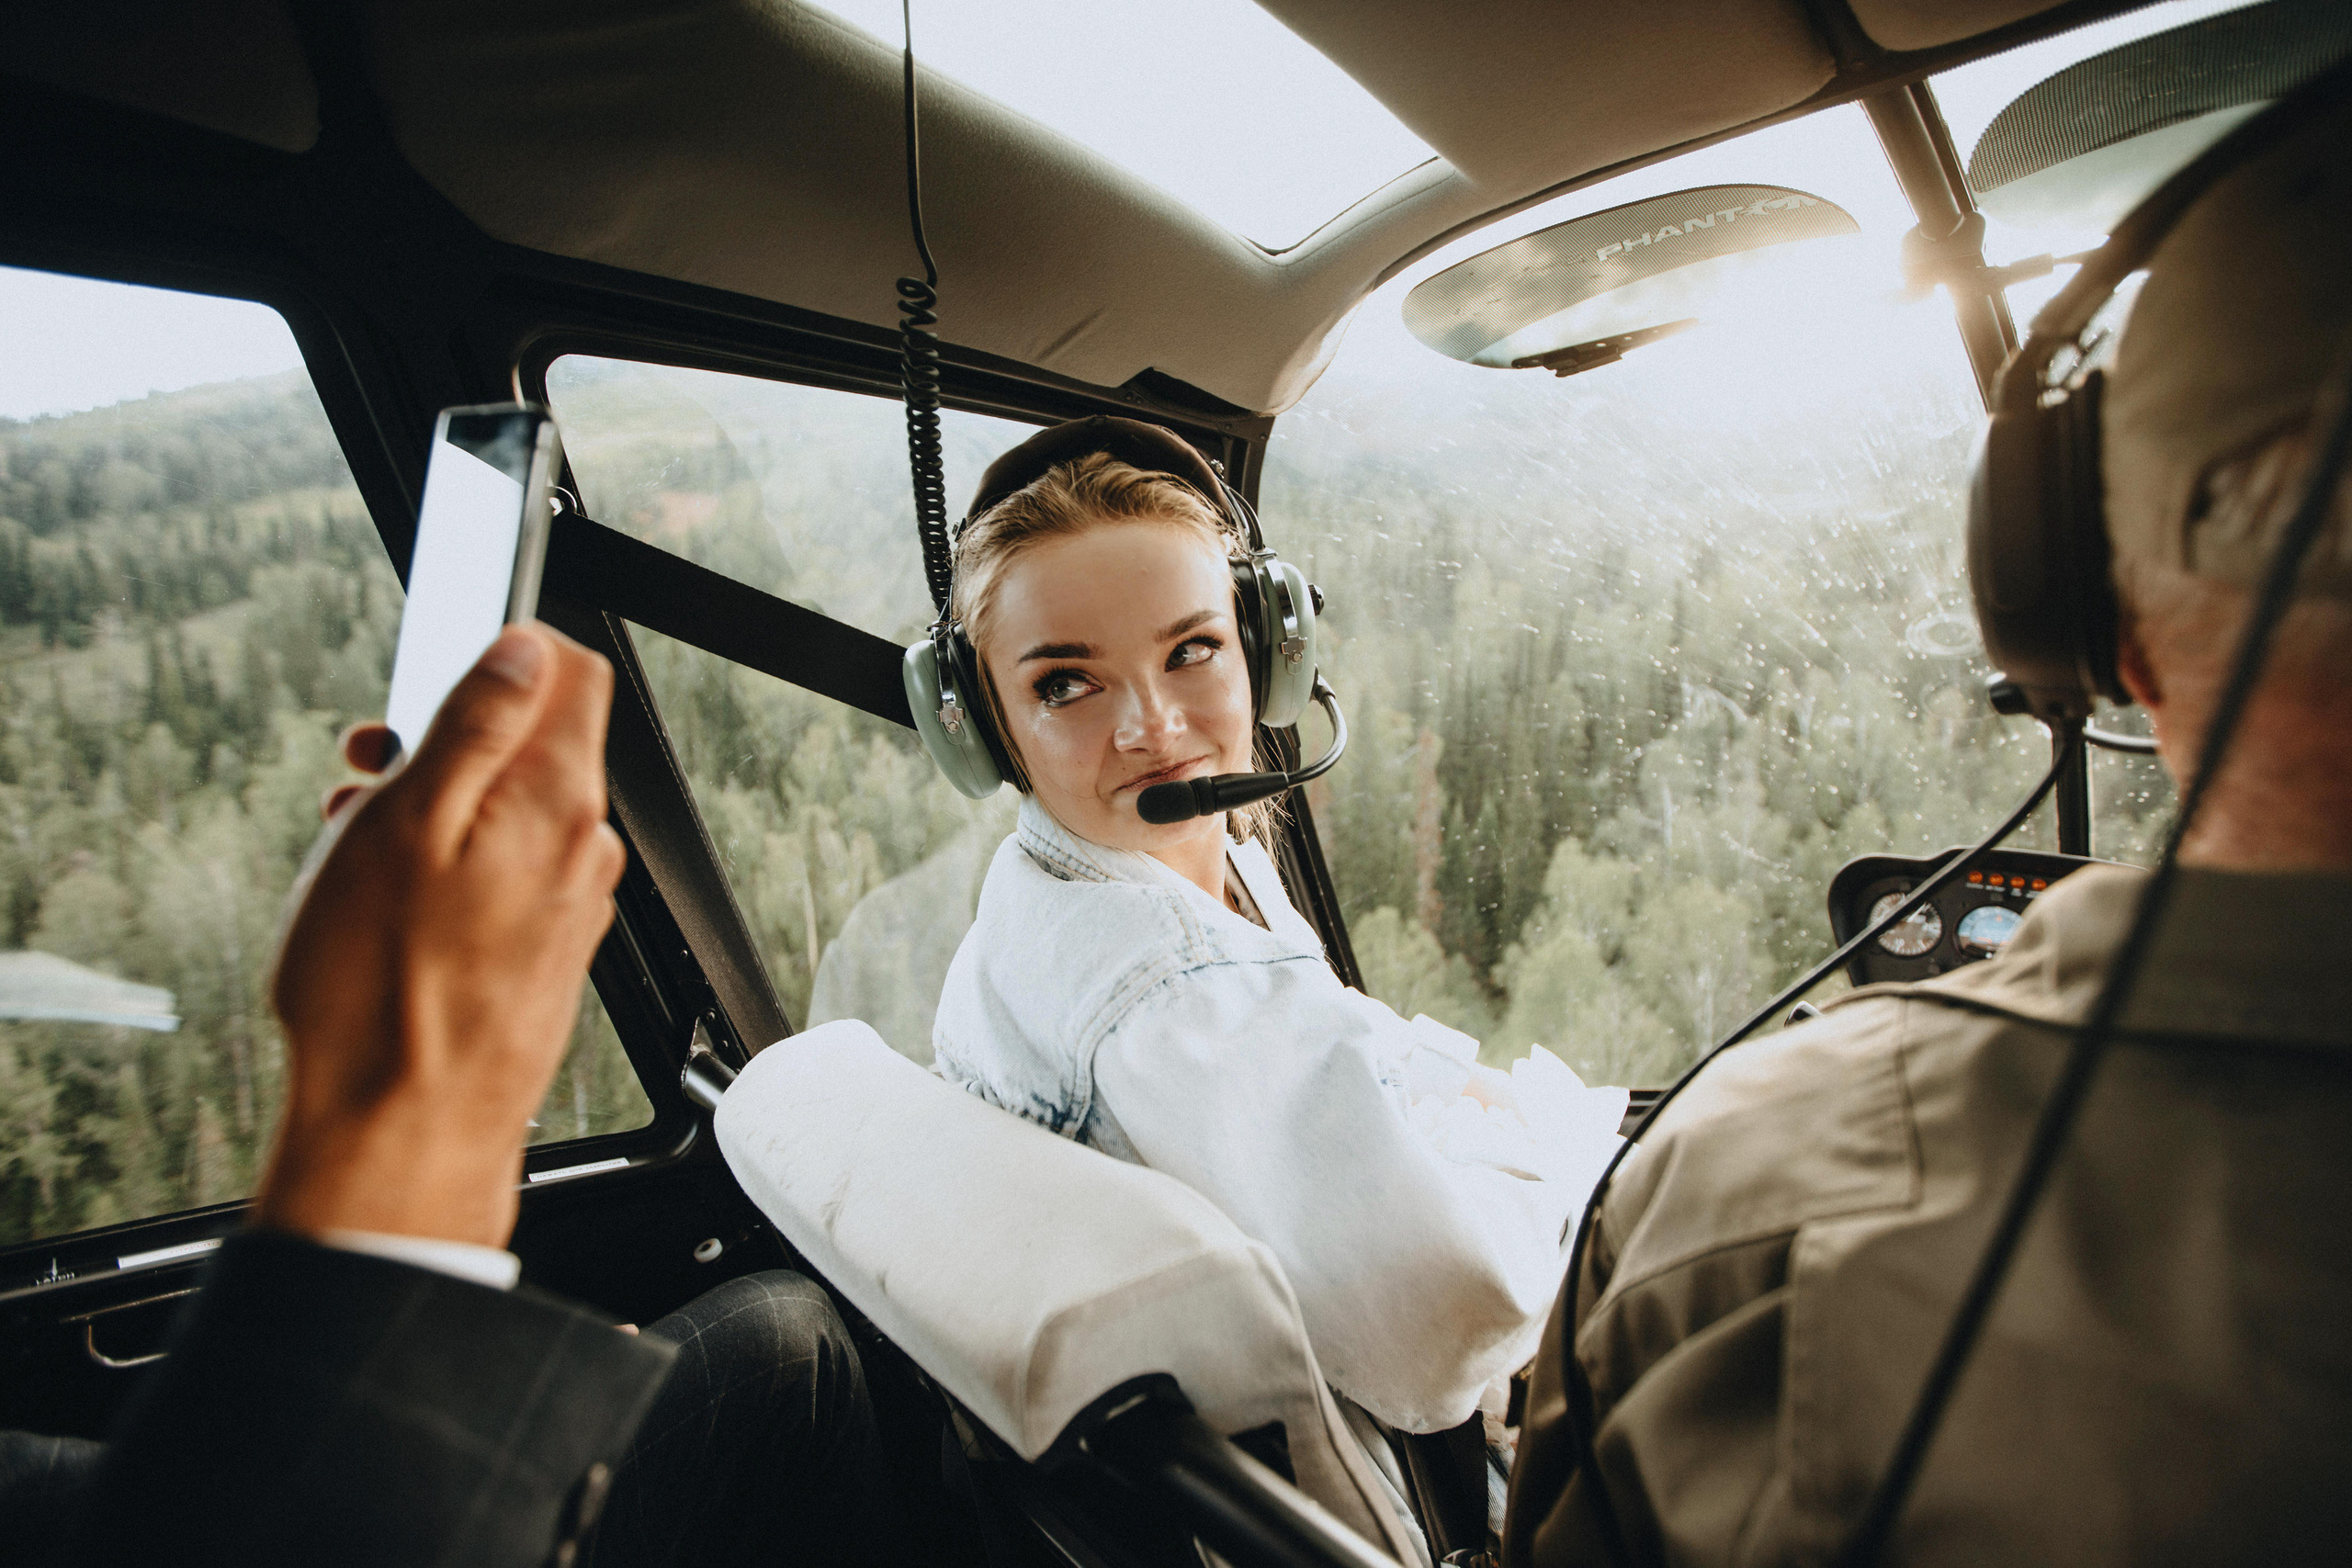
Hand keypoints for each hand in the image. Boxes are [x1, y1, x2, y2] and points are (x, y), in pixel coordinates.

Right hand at [254, 623, 624, 1248]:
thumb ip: (475, 723)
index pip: (572, 670)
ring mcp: (568, 901)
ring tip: (357, 853)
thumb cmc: (386, 992)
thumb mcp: (406, 824)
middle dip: (442, 741)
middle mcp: (581, 846)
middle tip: (363, 774)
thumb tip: (523, 648)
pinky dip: (445, 867)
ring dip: (430, 810)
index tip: (429, 683)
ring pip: (504, 812)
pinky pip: (501, 874)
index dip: (498, 655)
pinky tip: (389, 904)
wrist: (404, 1133)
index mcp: (557, 799)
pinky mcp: (543, 949)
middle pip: (529, 741)